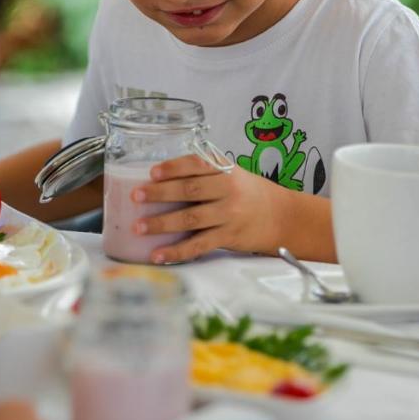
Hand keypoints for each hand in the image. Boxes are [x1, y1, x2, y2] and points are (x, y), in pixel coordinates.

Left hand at [131, 156, 293, 263]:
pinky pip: (198, 245)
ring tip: (139, 227)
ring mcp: (229, 215)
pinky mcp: (228, 237)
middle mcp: (228, 191)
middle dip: (160, 193)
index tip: (153, 172)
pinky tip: (158, 255)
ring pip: (190, 219)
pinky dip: (176, 251)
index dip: (174, 167)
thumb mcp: (233, 174)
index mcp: (226, 171)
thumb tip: (161, 175)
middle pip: (190, 191)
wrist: (282, 216)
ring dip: (162, 223)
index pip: (197, 165)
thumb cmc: (250, 193)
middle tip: (136, 196)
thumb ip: (205, 172)